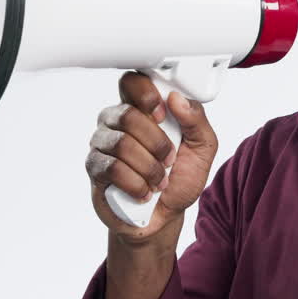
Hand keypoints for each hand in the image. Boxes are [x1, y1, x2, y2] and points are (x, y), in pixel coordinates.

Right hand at [84, 71, 219, 245]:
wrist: (165, 217)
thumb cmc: (180, 179)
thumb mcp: (202, 149)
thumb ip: (196, 121)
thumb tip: (176, 98)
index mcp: (142, 109)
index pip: (132, 81)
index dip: (146, 95)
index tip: (162, 115)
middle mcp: (117, 121)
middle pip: (127, 115)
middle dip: (157, 143)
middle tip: (169, 160)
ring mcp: (103, 143)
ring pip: (121, 144)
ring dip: (150, 168)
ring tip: (159, 181)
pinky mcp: (95, 168)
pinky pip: (113, 169)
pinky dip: (137, 184)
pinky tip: (144, 192)